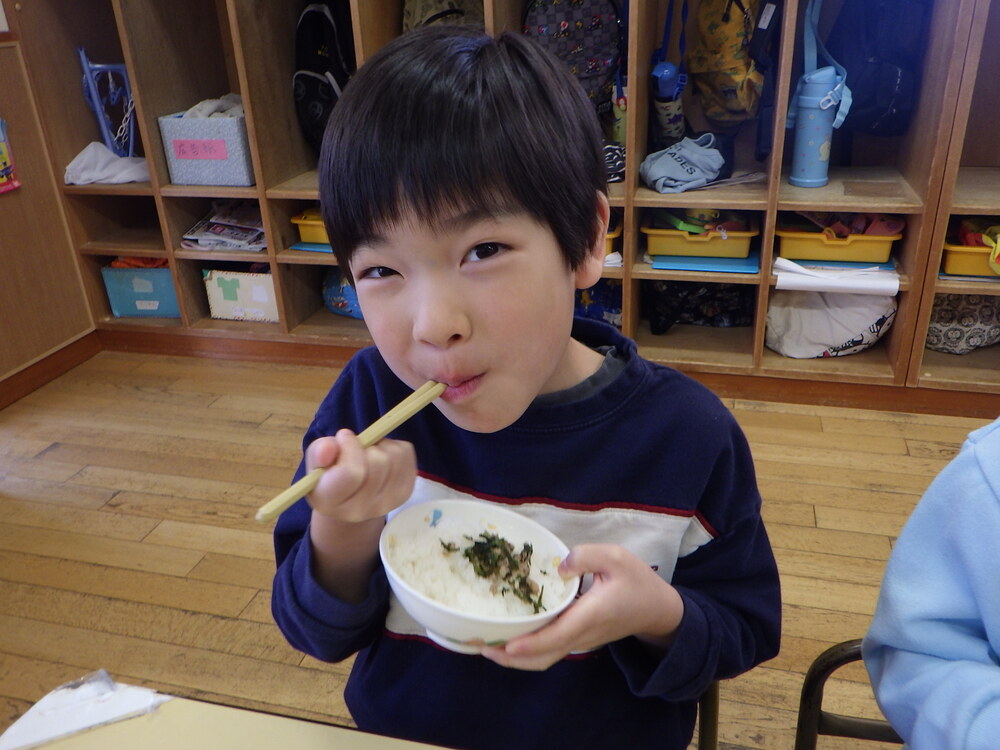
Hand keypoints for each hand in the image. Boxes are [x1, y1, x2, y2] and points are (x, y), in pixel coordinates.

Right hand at [305, 428, 416, 522]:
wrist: (349, 497)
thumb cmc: (328, 474)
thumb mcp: (315, 461)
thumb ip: (318, 452)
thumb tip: (329, 447)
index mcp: (330, 502)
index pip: (351, 473)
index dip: (350, 447)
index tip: (344, 436)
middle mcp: (359, 510)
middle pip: (378, 463)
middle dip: (366, 445)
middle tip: (357, 446)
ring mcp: (386, 504)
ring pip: (395, 456)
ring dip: (381, 445)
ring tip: (368, 452)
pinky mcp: (404, 493)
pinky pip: (407, 454)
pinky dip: (395, 446)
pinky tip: (382, 456)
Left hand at [480, 544, 684, 670]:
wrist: (657, 610)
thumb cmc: (637, 582)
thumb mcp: (617, 557)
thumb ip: (587, 556)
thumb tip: (559, 566)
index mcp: (589, 616)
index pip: (554, 637)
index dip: (527, 645)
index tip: (503, 647)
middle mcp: (581, 635)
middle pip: (542, 657)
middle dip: (509, 658)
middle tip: (478, 647)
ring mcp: (579, 641)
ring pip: (543, 658)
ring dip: (514, 657)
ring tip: (485, 645)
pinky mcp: (577, 639)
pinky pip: (548, 650)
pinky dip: (526, 651)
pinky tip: (508, 637)